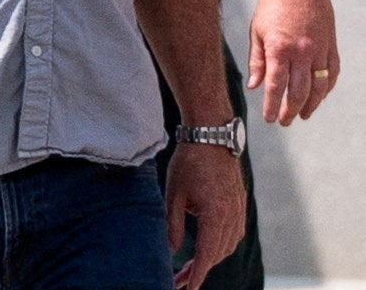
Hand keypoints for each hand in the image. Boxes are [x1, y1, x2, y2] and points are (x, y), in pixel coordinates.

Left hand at [166, 144, 245, 288]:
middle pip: (218, 254)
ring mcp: (239, 211)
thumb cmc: (189, 162)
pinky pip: (234, 234)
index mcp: (215, 214)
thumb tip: (173, 250)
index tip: (188, 288)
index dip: (197, 274)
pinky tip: (209, 249)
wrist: (212, 137)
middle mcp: (232, 216)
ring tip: (191, 268)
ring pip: (228, 246)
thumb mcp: (173, 193)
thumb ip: (173, 223)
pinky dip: (222, 245)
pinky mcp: (240, 205)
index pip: (207, 254)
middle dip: (200, 270)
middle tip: (180, 280)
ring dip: (212, 259)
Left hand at [247, 0, 338, 124]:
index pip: (276, 86)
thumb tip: (254, 86)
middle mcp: (302, 52)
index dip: (272, 105)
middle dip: (291, 110)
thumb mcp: (257, 31)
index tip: (269, 118)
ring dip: (311, 104)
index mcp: (279, 49)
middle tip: (284, 121)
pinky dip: (327, 88)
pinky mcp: (331, 45)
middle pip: (299, 91)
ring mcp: (320, 49)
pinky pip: (332, 73)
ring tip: (303, 115)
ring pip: (319, 86)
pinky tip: (320, 95)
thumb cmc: (272, 4)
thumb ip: (257, 61)